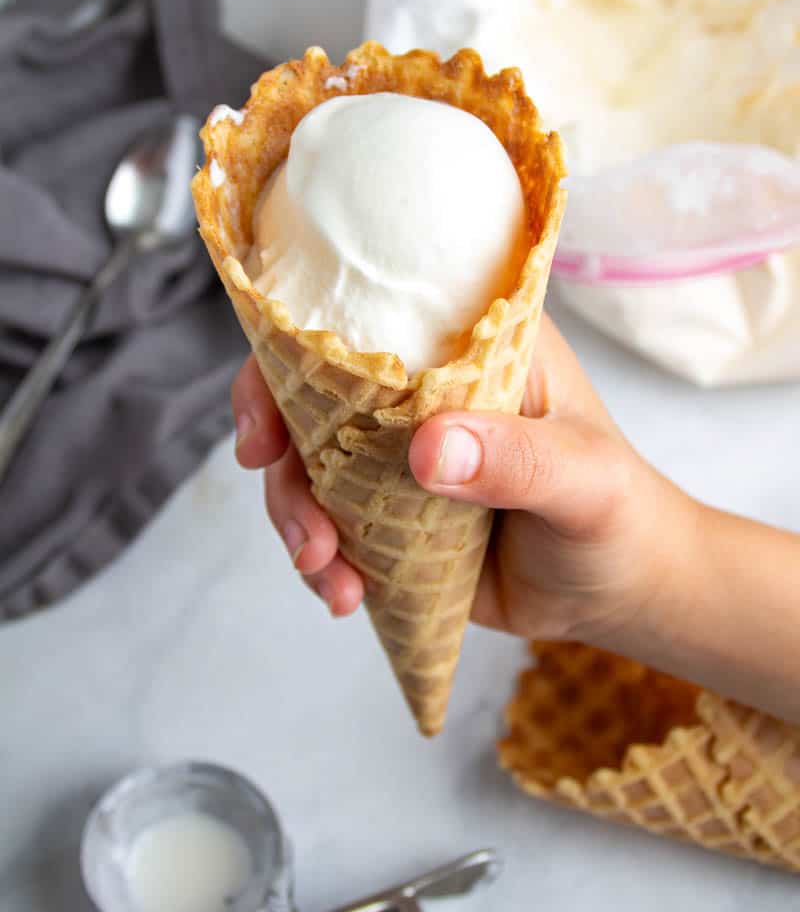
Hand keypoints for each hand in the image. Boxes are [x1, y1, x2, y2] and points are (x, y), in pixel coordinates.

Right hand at [231, 315, 694, 641]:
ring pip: (309, 465)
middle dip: (283, 463)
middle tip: (302, 528)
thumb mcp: (582, 479)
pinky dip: (321, 559)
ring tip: (327, 573)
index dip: (290, 356)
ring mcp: (399, 449)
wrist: (618, 592)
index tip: (267, 424)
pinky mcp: (389, 510)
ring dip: (298, 520)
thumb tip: (428, 449)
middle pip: (311, 396)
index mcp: (470, 340)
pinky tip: (343, 594)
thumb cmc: (617, 513)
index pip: (364, 317)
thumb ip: (517, 459)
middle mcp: (424, 385)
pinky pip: (329, 521)